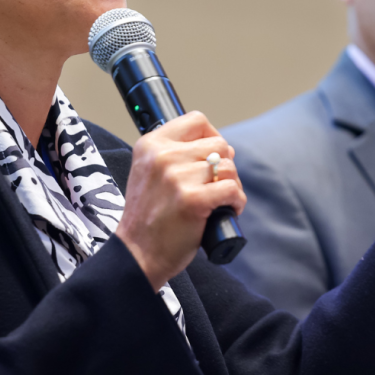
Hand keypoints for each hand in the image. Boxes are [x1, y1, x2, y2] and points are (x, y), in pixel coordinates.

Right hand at [115, 111, 244, 289]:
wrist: (137, 254)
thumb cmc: (149, 216)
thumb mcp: (149, 172)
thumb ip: (173, 154)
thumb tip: (219, 147)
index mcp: (151, 144)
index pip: (197, 120)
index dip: (212, 136)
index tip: (211, 157)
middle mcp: (162, 156)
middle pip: (218, 144)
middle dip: (225, 165)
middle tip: (217, 186)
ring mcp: (177, 177)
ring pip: (228, 167)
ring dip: (233, 185)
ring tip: (221, 201)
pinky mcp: (192, 200)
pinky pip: (232, 189)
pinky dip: (237, 201)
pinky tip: (228, 211)